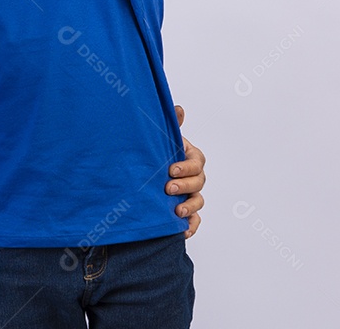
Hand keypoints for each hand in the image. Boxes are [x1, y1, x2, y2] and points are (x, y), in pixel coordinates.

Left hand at [166, 105, 205, 238]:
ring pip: (199, 202)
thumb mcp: (161, 138)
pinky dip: (191, 226)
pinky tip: (182, 231)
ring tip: (176, 211)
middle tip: (167, 189)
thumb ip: (171, 124)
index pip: (197, 162)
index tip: (171, 170)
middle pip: (199, 182)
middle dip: (185, 186)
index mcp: (190, 157)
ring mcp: (190, 194)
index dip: (187, 167)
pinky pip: (195, 220)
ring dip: (190, 207)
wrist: (140, 173)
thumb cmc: (155, 153)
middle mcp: (193, 176)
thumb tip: (179, 109)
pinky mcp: (185, 211)